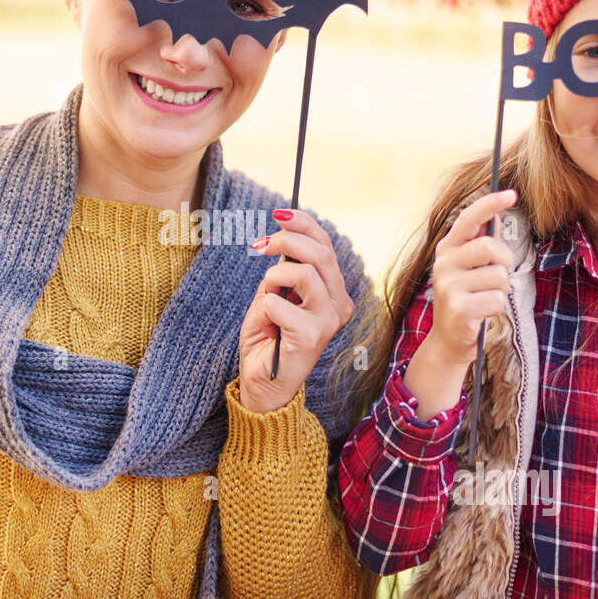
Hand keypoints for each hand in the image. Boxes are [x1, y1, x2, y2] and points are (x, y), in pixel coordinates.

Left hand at [238, 208, 354, 414]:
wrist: (263, 385)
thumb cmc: (268, 339)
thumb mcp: (275, 295)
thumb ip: (284, 270)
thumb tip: (282, 236)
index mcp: (333, 292)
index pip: (326, 246)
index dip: (304, 223)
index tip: (279, 214)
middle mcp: (339, 305)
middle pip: (319, 253)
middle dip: (285, 241)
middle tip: (259, 245)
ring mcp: (329, 321)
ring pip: (303, 273)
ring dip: (273, 279)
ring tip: (266, 296)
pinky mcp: (312, 337)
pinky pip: (279, 303)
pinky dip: (265, 307)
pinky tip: (268, 325)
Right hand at [419, 189, 516, 366]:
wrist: (448, 340)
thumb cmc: (467, 298)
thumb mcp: (472, 269)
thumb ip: (482, 244)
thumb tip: (497, 214)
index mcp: (447, 249)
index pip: (469, 219)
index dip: (489, 204)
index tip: (511, 193)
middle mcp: (443, 263)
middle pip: (490, 247)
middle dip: (504, 262)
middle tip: (498, 276)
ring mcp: (448, 285)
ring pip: (499, 276)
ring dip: (501, 290)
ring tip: (485, 298)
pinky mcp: (457, 307)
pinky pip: (497, 299)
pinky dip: (497, 308)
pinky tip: (482, 313)